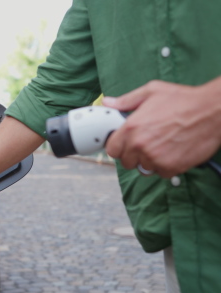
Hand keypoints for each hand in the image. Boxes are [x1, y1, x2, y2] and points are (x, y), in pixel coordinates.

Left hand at [104, 79, 220, 177]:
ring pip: (144, 168)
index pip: (112, 150)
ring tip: (163, 145)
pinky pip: (161, 173)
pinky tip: (173, 151)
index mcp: (131, 128)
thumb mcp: (151, 92)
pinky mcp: (171, 167)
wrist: (213, 110)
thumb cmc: (184, 100)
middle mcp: (140, 145)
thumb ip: (127, 100)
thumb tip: (109, 102)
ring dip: (151, 161)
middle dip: (134, 155)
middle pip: (126, 162)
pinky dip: (166, 166)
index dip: (118, 147)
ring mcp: (155, 158)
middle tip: (147, 143)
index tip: (125, 144)